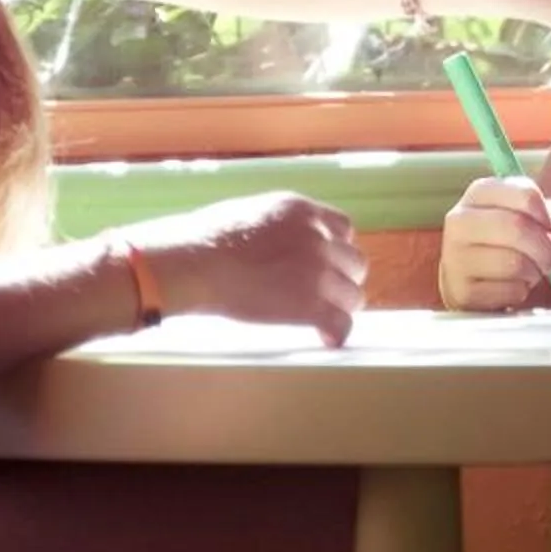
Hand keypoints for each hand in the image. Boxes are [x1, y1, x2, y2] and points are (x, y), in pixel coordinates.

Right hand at [127, 193, 367, 347]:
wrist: (195, 261)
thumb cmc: (205, 239)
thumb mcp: (253, 212)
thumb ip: (279, 225)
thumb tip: (279, 242)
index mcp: (304, 212)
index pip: (343, 230)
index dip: (336, 250)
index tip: (326, 265)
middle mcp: (319, 238)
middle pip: (354, 262)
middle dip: (342, 279)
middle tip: (324, 295)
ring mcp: (319, 271)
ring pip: (353, 295)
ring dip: (340, 307)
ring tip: (322, 319)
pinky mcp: (311, 304)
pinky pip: (341, 324)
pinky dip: (337, 334)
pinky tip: (326, 339)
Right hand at [439, 175, 550, 312]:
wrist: (478, 283)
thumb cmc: (512, 244)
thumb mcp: (541, 223)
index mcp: (480, 193)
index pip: (526, 194)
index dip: (547, 216)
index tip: (548, 229)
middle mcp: (460, 220)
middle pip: (518, 226)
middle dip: (545, 248)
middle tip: (549, 259)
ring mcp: (455, 256)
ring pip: (514, 262)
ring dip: (533, 272)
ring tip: (527, 272)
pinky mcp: (460, 290)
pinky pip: (508, 291)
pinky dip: (520, 292)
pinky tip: (510, 287)